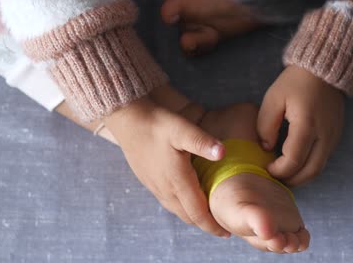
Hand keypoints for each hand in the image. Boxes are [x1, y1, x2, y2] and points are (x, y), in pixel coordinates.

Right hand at [104, 97, 229, 237]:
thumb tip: (222, 152)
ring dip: (192, 217)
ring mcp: (155, 186)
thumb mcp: (181, 129)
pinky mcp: (148, 180)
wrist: (127, 119)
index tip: (226, 233)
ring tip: (206, 217)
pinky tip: (185, 200)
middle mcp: (165, 188)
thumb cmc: (156, 123)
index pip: (197, 212)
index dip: (212, 225)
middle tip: (221, 229)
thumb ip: (202, 142)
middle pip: (188, 216)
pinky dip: (181, 207)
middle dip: (205, 225)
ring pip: (177, 210)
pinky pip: (168, 202)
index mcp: (177, 180)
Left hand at [257, 66, 344, 185]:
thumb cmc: (295, 82)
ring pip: (318, 169)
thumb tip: (265, 148)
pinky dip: (308, 167)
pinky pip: (322, 160)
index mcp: (307, 125)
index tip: (265, 168)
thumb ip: (266, 125)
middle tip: (273, 179)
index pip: (293, 160)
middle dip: (290, 180)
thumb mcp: (273, 99)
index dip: (278, 170)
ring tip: (283, 174)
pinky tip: (294, 164)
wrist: (323, 70)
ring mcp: (333, 137)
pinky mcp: (335, 137)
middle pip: (310, 172)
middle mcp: (325, 135)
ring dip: (300, 177)